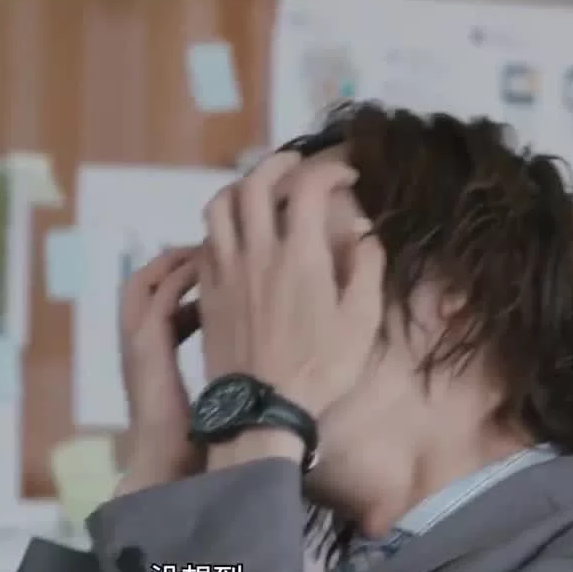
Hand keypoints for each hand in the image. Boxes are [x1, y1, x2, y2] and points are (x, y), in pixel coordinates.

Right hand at [114, 247, 202, 496]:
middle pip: (146, 280)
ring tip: (214, 251)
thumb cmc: (202, 443)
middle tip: (217, 248)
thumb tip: (263, 339)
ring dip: (179, 260)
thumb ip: (226, 362)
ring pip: (146, 279)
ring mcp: (137, 340)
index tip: (224, 267)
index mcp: (152, 354)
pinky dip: (183, 276)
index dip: (188, 278)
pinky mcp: (146, 343)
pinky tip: (214, 271)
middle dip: (179, 258)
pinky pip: (160, 293)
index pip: (161, 299)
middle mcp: (139, 342)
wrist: (176, 469)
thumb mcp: (213, 391)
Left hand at [198, 152, 384, 466]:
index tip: (347, 174)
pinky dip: (222, 224)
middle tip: (298, 165)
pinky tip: (237, 235)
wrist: (260, 408)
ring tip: (259, 190)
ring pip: (219, 205)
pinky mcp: (206, 290)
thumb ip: (366, 267)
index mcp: (299, 254)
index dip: (330, 169)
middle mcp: (256, 252)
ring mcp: (225, 269)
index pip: (309, 186)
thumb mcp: (361, 321)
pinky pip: (205, 239)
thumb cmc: (319, 369)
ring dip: (240, 187)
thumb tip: (364, 231)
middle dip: (278, 163)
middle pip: (255, 182)